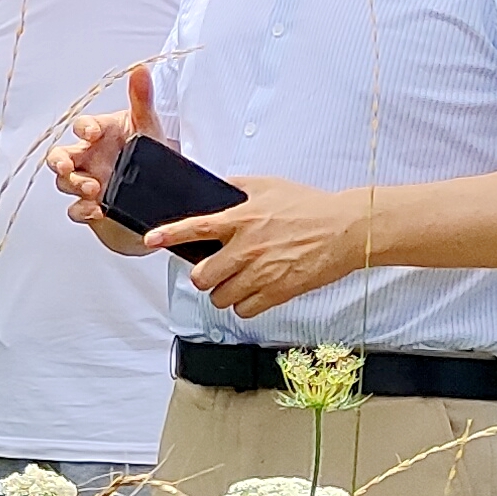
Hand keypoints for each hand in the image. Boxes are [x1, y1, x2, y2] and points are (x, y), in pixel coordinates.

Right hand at [49, 64, 158, 255]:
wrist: (164, 194)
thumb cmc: (150, 156)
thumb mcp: (149, 127)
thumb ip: (142, 99)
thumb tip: (141, 70)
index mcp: (100, 135)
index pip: (82, 126)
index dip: (83, 129)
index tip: (92, 133)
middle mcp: (89, 158)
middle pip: (59, 156)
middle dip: (59, 161)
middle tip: (68, 165)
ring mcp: (87, 181)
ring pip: (64, 182)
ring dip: (74, 185)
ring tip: (95, 189)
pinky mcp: (91, 206)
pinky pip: (76, 210)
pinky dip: (82, 210)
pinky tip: (96, 210)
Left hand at [157, 173, 368, 317]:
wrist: (345, 229)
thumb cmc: (310, 206)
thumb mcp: (269, 185)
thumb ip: (238, 187)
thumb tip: (219, 188)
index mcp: (240, 220)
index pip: (194, 228)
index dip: (167, 235)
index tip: (150, 240)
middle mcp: (246, 248)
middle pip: (201, 276)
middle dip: (202, 277)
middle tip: (211, 272)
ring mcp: (262, 273)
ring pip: (220, 297)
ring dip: (222, 293)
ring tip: (234, 284)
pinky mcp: (279, 292)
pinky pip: (245, 310)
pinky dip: (244, 305)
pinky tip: (252, 294)